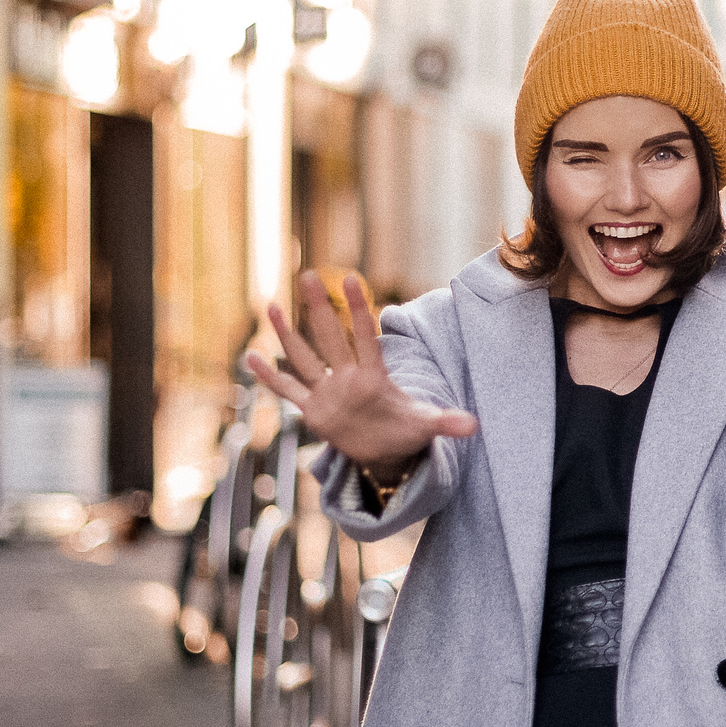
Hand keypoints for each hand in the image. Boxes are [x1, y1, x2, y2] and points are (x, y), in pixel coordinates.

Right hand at [245, 272, 477, 481]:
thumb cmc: (406, 432)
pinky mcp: (315, 411)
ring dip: (288, 334)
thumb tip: (475, 426)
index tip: (353, 278)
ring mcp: (329, 392)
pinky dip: (270, 377)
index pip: (365, 338)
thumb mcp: (426, 427)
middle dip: (318, 308)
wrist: (387, 452)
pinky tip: (251, 358)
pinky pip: (288, 391)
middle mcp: (348, 378)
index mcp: (374, 377)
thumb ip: (446, 422)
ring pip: (305, 358)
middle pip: (330, 338)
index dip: (357, 309)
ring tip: (271, 305)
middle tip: (308, 274)